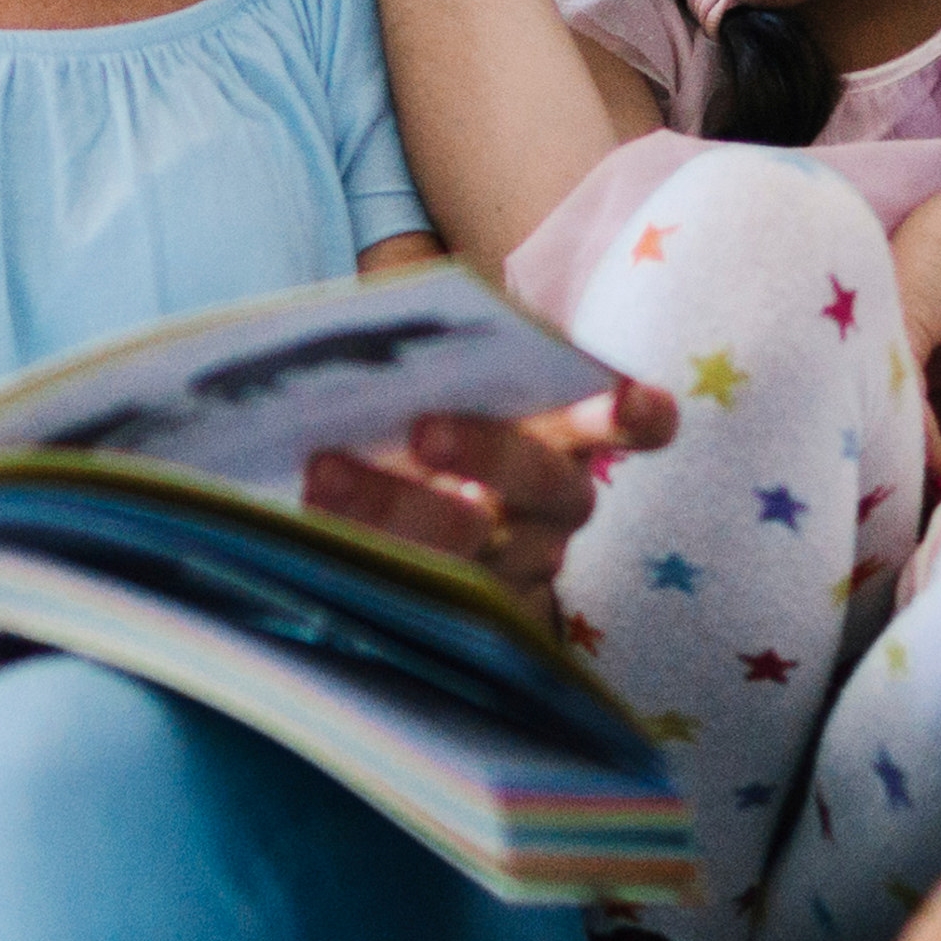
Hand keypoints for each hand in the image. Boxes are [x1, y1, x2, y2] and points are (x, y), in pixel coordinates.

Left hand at [304, 378, 674, 613]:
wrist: (429, 530)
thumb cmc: (440, 427)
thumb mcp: (452, 389)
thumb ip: (435, 361)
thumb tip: (363, 328)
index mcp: (572, 433)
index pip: (634, 425)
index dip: (632, 415)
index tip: (624, 400)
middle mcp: (556, 504)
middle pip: (541, 482)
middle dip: (487, 451)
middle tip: (424, 428)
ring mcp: (513, 567)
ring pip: (471, 548)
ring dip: (397, 508)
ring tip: (323, 473)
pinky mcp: (456, 611)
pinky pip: (415, 593)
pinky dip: (359, 558)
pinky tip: (305, 527)